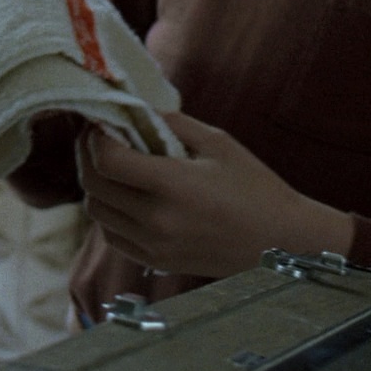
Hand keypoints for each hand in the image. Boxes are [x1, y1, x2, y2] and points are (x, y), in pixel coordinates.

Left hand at [79, 112, 353, 277]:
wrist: (283, 243)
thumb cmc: (256, 188)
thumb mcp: (218, 144)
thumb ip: (171, 123)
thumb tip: (133, 108)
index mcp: (173, 185)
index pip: (107, 160)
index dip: (95, 138)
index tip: (100, 123)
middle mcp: (156, 219)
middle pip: (93, 184)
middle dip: (87, 156)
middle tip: (97, 138)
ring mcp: (153, 245)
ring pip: (96, 212)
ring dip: (96, 185)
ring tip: (111, 167)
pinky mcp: (154, 262)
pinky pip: (111, 235)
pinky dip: (109, 214)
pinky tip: (125, 198)